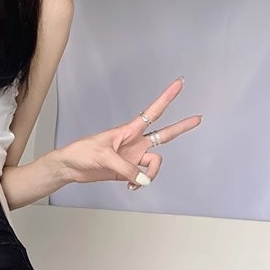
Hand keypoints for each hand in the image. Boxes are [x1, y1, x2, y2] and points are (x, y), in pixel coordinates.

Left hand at [59, 76, 201, 191]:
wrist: (70, 168)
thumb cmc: (82, 153)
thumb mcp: (104, 157)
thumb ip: (126, 169)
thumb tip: (143, 181)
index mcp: (129, 130)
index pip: (153, 111)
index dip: (167, 97)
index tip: (180, 83)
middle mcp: (135, 142)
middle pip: (164, 135)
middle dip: (181, 127)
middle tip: (198, 118)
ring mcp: (133, 157)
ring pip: (154, 163)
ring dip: (150, 174)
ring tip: (135, 183)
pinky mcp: (127, 171)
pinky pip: (143, 177)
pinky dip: (140, 183)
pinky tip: (130, 187)